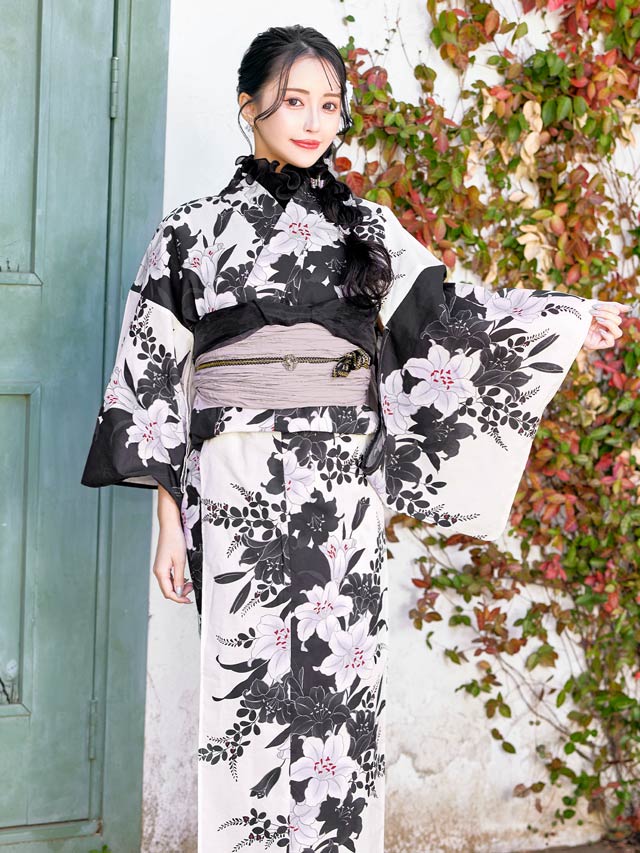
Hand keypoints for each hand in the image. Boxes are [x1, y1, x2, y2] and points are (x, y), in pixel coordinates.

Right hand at [154, 484, 193, 603]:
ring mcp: (160, 567)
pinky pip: (168, 577)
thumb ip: (180, 578)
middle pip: (167, 590)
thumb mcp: (180, 561)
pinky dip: (176, 580)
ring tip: (189, 583)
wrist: (170, 526)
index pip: (168, 592)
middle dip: (179, 593)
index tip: (188, 600)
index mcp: (160, 572)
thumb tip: (179, 591)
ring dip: (179, 587)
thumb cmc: (174, 540)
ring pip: (168, 584)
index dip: (179, 598)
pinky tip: (184, 578)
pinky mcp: (163, 564)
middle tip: (191, 589)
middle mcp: (158, 571)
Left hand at [582, 301, 631, 350]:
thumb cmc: (578, 314)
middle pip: (618, 321)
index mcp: (606, 318)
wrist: (564, 322)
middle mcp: (606, 328)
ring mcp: (602, 337)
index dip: (609, 308)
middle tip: (592, 313)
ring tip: (597, 320)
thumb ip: (612, 307)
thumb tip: (629, 308)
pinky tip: (600, 330)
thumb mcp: (595, 307)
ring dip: (609, 324)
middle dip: (606, 314)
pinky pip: (611, 342)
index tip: (595, 305)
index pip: (617, 313)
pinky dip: (607, 335)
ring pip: (618, 333)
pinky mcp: (597, 344)